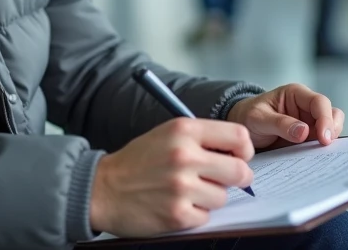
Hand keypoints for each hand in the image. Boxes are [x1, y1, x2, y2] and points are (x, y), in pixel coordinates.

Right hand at [89, 118, 254, 236]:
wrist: (103, 189)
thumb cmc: (137, 162)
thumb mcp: (166, 134)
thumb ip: (200, 138)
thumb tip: (236, 152)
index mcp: (183, 130)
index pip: (238, 135)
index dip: (244, 149)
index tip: (239, 156)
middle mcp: (184, 156)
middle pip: (240, 171)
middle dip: (237, 178)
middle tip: (224, 179)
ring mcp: (182, 187)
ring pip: (223, 197)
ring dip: (210, 198)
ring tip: (188, 191)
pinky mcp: (178, 215)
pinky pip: (206, 217)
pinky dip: (195, 214)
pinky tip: (177, 204)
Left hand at [225, 84, 344, 150]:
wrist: (243, 128)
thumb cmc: (248, 116)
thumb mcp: (258, 118)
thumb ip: (280, 123)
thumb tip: (304, 132)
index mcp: (296, 94)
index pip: (319, 102)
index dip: (325, 119)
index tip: (324, 138)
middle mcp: (306, 107)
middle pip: (332, 114)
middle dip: (332, 130)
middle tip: (325, 146)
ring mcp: (310, 123)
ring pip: (331, 129)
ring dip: (330, 141)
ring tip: (321, 154)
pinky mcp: (309, 138)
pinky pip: (321, 143)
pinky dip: (322, 151)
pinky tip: (317, 159)